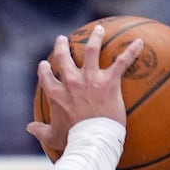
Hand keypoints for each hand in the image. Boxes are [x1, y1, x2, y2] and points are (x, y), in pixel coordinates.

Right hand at [27, 23, 141, 155]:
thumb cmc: (72, 139)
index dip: (44, 69)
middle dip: (61, 46)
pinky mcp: (109, 82)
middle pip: (63, 57)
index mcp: (56, 94)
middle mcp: (71, 82)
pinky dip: (132, 51)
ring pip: (91, 50)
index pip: (46, 76)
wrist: (91, 140)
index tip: (44, 64)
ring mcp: (90, 80)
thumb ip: (40, 130)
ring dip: (95, 38)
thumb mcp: (52, 136)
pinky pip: (122, 62)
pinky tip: (139, 42)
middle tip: (62, 39)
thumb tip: (30, 128)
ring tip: (98, 29)